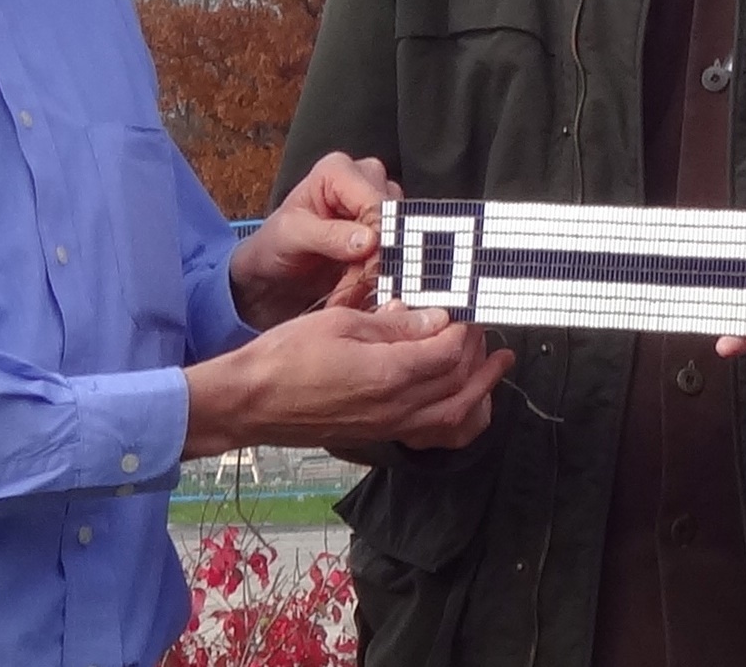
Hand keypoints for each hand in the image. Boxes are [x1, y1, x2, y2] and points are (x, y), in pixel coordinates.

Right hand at [183, 302, 512, 458]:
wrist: (250, 402)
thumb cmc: (286, 356)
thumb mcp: (342, 322)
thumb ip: (394, 324)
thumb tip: (436, 319)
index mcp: (388, 374)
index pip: (449, 351)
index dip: (464, 328)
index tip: (464, 309)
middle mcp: (396, 407)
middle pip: (460, 384)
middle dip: (479, 354)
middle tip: (483, 331)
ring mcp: (389, 427)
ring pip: (455, 416)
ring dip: (481, 389)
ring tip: (495, 365)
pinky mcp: (379, 435)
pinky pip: (433, 435)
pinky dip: (458, 420)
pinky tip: (464, 403)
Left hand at [228, 152, 399, 328]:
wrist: (272, 271)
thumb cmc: (274, 244)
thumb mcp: (292, 236)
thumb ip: (329, 236)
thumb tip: (371, 240)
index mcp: (338, 170)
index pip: (376, 202)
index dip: (377, 237)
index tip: (364, 270)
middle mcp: (363, 179)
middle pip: (392, 218)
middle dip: (375, 258)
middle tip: (352, 288)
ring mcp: (376, 204)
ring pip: (399, 237)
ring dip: (375, 271)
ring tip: (347, 290)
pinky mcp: (383, 230)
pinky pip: (396, 252)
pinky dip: (378, 277)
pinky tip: (356, 290)